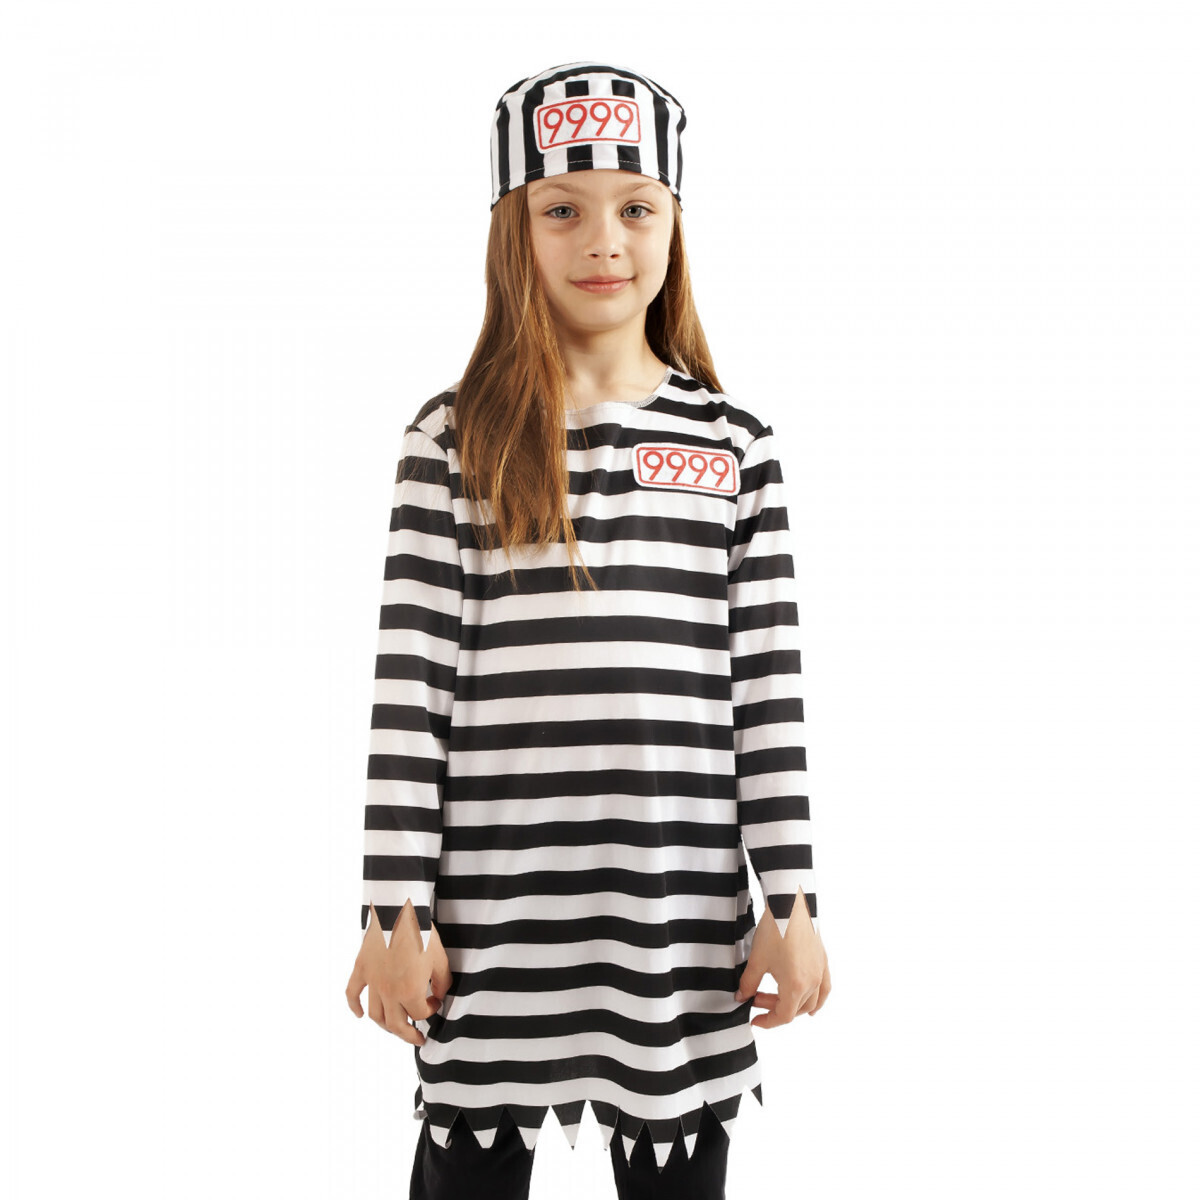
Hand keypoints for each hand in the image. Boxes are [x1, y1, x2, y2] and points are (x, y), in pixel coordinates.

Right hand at [345, 900, 452, 1045]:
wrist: (398, 910)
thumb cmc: (422, 933)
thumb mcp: (440, 958)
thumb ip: (442, 982)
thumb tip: (439, 995)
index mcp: (410, 991)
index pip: (420, 1013)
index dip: (431, 1010)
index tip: (436, 1002)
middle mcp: (389, 992)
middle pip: (396, 1025)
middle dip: (408, 1034)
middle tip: (418, 1038)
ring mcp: (372, 982)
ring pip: (376, 1015)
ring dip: (386, 1026)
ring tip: (396, 1028)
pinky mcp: (362, 969)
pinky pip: (352, 993)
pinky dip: (354, 1007)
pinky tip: (360, 1015)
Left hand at [734, 892, 830, 1028]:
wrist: (791, 904)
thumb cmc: (775, 929)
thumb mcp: (757, 959)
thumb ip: (749, 982)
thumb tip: (743, 996)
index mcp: (796, 986)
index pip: (784, 1016)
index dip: (768, 1021)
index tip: (754, 1019)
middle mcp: (812, 982)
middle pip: (796, 1009)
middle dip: (775, 1008)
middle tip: (756, 998)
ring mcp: (820, 971)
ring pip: (811, 1001)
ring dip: (793, 1004)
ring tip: (777, 1001)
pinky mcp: (823, 960)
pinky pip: (824, 988)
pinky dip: (818, 999)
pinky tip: (813, 1005)